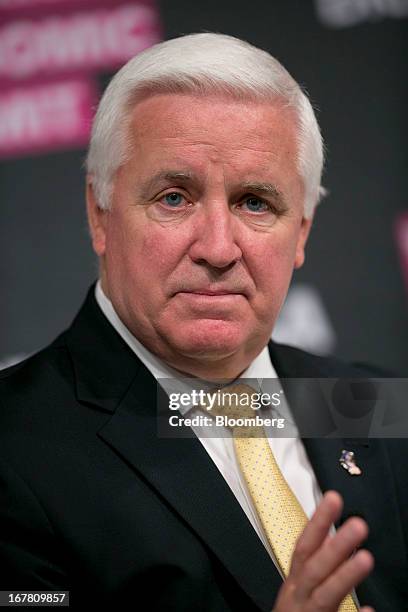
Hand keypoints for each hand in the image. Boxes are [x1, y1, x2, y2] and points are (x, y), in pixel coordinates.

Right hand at [272, 491, 373, 611]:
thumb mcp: (301, 596)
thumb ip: (321, 575)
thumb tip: (344, 551)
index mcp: (294, 586)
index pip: (304, 548)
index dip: (317, 523)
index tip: (333, 499)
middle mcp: (296, 599)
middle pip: (313, 569)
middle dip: (334, 545)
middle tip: (358, 524)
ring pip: (324, 596)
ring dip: (344, 576)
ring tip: (366, 558)